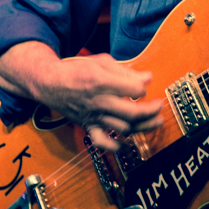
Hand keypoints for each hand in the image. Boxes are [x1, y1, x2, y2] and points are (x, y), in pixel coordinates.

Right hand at [0, 43, 164, 150]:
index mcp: (102, 82)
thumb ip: (126, 71)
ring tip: (155, 122)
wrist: (49, 83)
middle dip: (151, 111)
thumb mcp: (102, 62)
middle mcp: (99, 102)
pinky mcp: (87, 126)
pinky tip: (128, 144)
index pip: (134, 90)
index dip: (143, 89)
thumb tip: (148, 78)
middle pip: (132, 113)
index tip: (144, 86)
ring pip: (123, 128)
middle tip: (159, 107)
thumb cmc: (77, 70)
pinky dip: (116, 146)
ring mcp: (93, 116)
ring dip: (143, 128)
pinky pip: (102, 142)